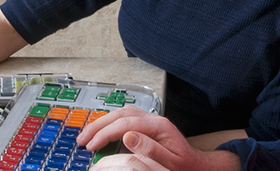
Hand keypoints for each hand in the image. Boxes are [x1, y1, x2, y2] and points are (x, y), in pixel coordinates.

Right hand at [78, 106, 239, 170]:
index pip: (125, 124)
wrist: (197, 166)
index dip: (105, 134)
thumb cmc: (185, 166)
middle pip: (120, 114)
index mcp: (158, 126)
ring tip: (87, 135)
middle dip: (98, 125)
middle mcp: (154, 119)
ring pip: (121, 113)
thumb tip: (128, 137)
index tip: (91, 146)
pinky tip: (103, 130)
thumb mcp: (169, 163)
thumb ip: (150, 149)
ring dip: (103, 122)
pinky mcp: (149, 125)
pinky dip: (111, 122)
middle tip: (82, 139)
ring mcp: (151, 120)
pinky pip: (126, 118)